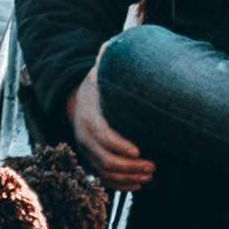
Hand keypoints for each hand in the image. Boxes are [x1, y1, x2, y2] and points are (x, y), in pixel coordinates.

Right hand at [58, 58, 152, 196]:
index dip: (121, 145)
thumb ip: (109, 60)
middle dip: (131, 166)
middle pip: (106, 160)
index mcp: (89, 116)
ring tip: (151, 174)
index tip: (141, 149)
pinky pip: (104, 179)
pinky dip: (121, 184)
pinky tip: (139, 184)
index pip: (103, 135)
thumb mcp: (101, 72)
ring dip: (129, 177)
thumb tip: (117, 44)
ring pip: (106, 172)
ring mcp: (87, 151)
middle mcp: (85, 137)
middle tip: (154, 165)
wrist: (74, 100)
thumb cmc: (96, 85)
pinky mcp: (91, 160)